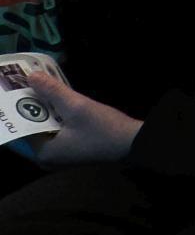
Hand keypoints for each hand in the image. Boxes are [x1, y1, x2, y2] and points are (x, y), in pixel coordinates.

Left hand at [21, 73, 141, 165]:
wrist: (133, 143)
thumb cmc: (104, 129)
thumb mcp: (77, 107)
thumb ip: (53, 91)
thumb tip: (31, 77)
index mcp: (43, 153)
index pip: (22, 128)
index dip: (21, 107)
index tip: (22, 88)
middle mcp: (48, 158)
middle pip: (33, 128)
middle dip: (34, 107)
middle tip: (33, 85)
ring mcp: (61, 156)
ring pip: (46, 129)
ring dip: (47, 110)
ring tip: (45, 89)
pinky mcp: (72, 151)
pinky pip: (56, 132)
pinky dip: (57, 118)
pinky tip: (61, 103)